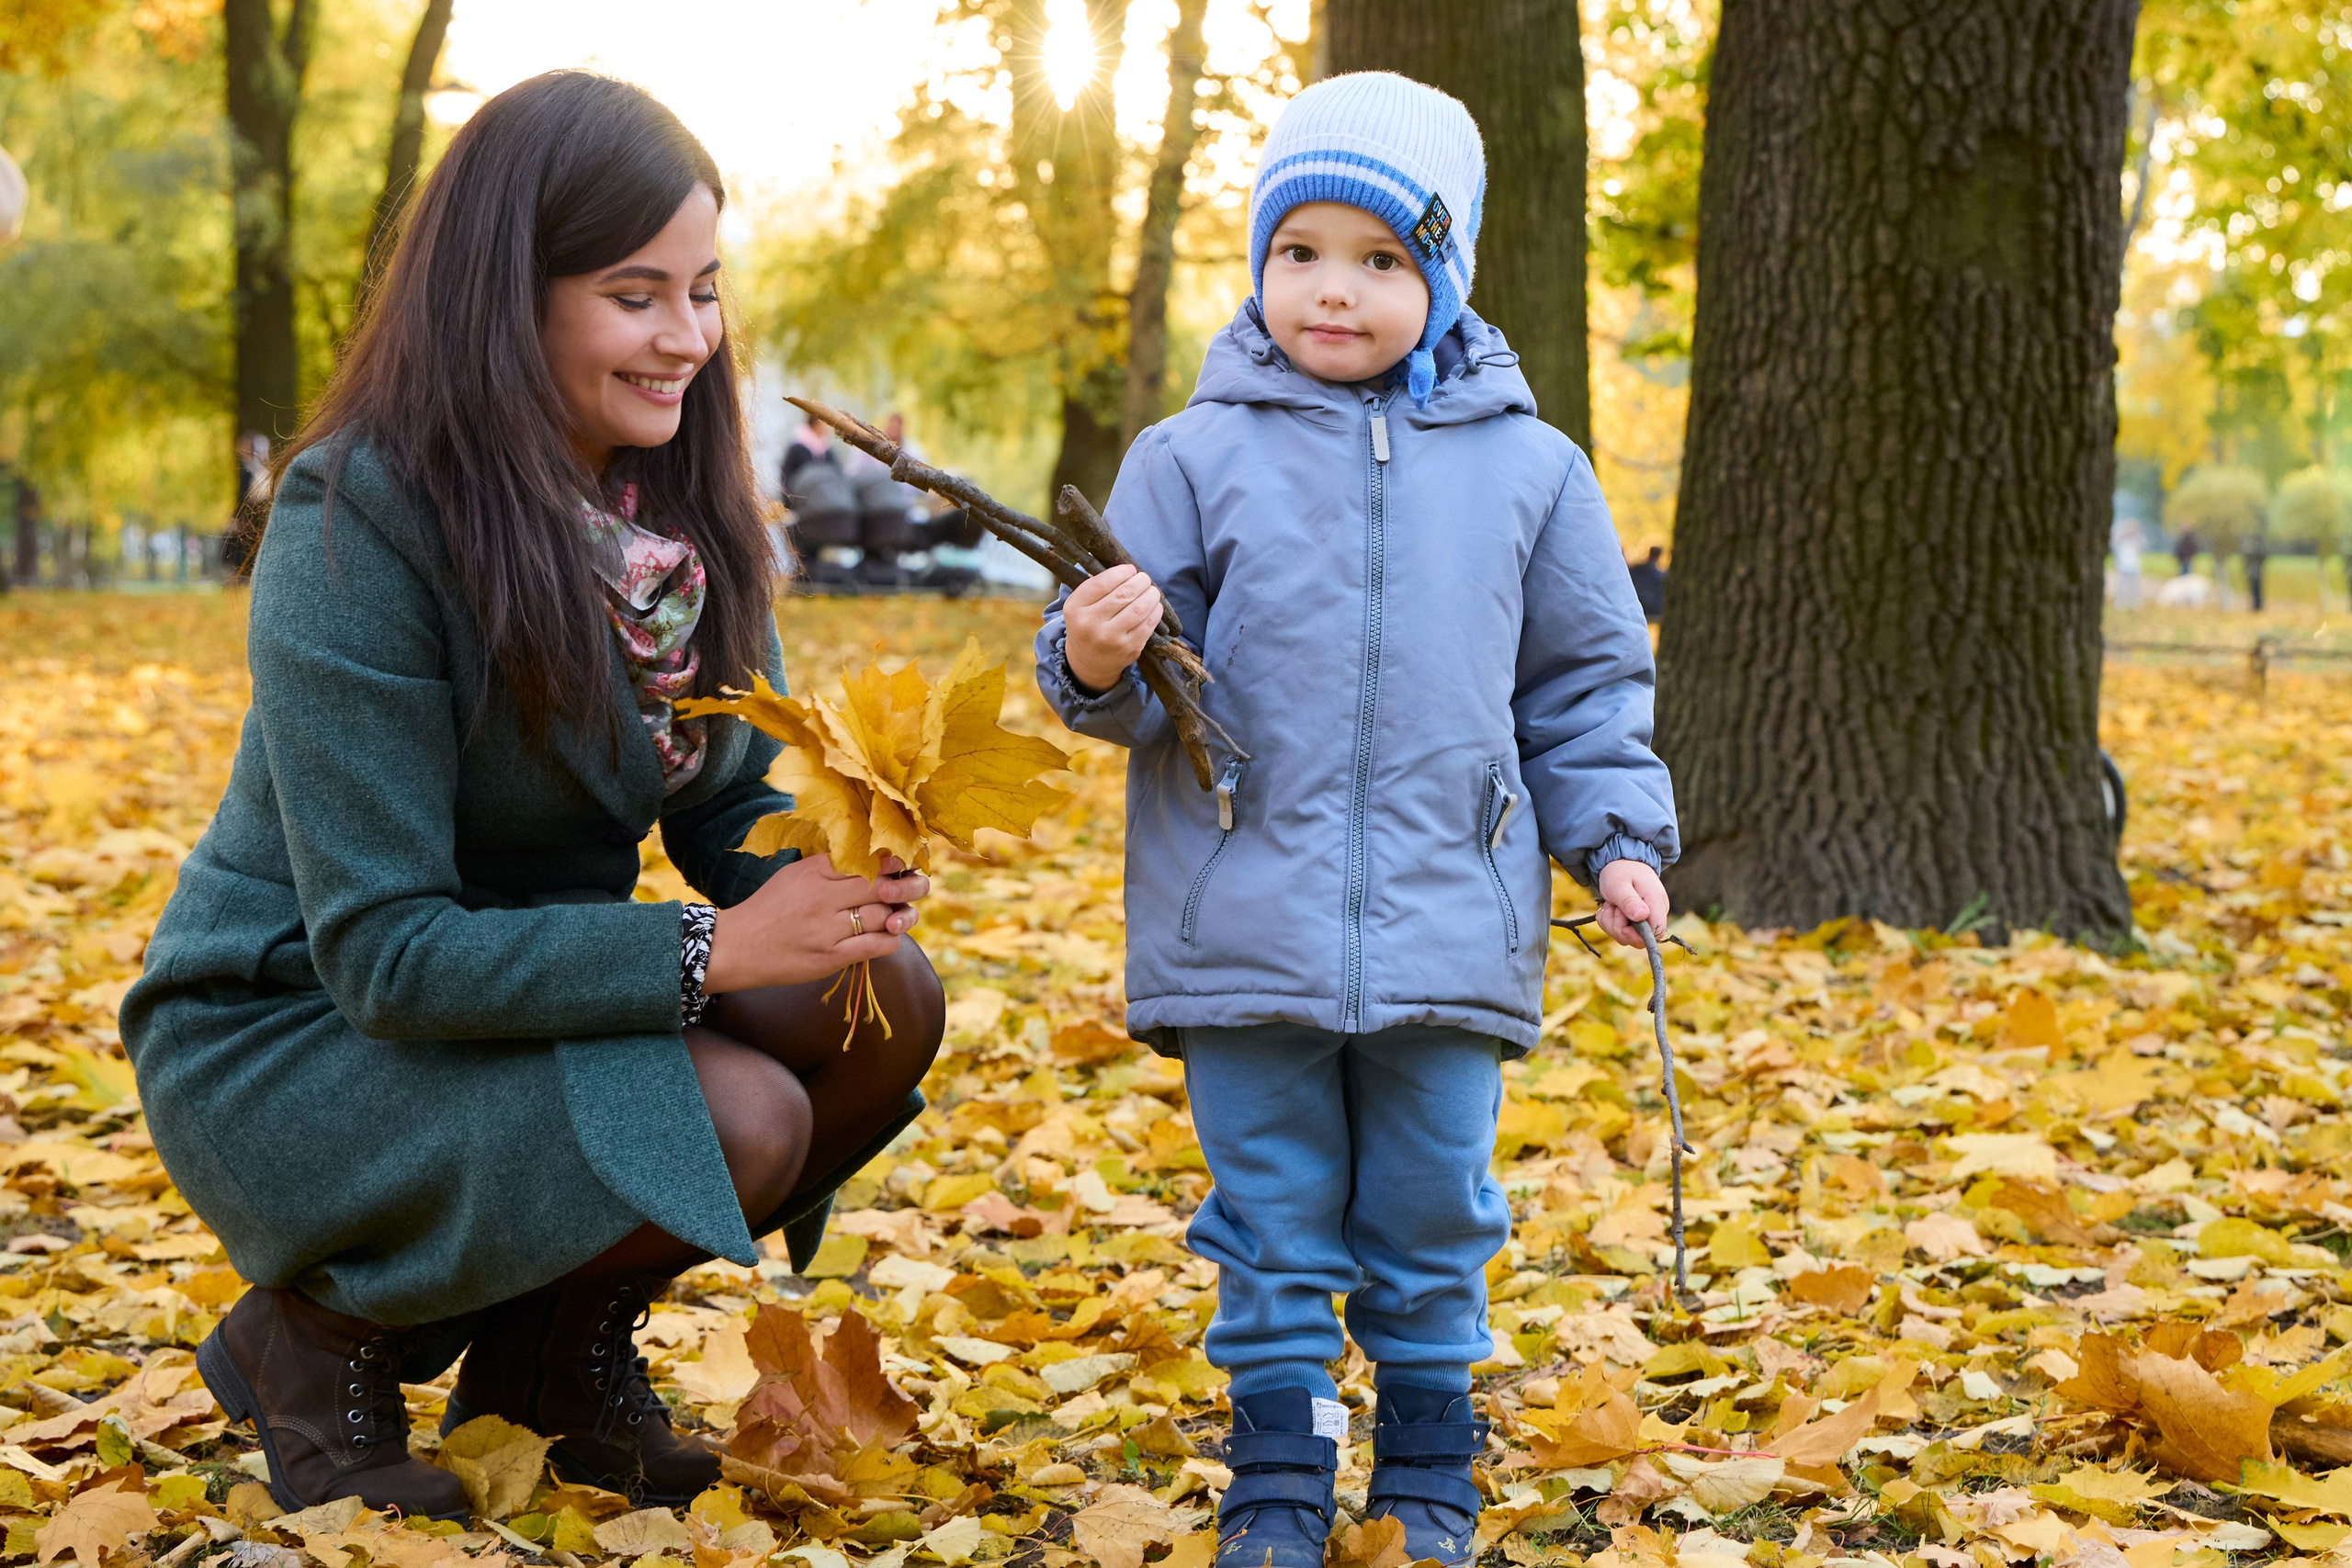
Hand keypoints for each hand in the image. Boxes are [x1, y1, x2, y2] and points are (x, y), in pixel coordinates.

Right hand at [702, 853, 928, 993]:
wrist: (735, 948)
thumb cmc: (767, 908)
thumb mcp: (792, 875)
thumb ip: (827, 864)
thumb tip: (869, 854)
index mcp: (813, 873)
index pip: (865, 860)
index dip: (893, 861)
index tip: (903, 862)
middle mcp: (822, 898)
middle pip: (881, 886)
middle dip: (907, 885)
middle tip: (918, 884)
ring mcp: (827, 930)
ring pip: (882, 916)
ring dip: (901, 914)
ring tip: (903, 913)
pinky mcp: (829, 958)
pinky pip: (875, 946)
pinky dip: (892, 939)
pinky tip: (892, 934)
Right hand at [1063, 563, 1162, 692]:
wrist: (1088, 663)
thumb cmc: (1087, 625)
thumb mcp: (1079, 606)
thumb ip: (1096, 586)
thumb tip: (1124, 568)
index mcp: (1075, 608)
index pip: (1102, 583)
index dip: (1121, 572)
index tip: (1130, 569)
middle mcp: (1090, 624)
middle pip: (1124, 594)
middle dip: (1140, 581)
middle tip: (1144, 579)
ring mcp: (1110, 639)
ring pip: (1139, 608)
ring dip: (1151, 595)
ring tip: (1152, 591)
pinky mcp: (1128, 649)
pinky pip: (1148, 625)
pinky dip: (1155, 611)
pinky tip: (1155, 606)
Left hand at [1594, 858, 1670, 948]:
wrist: (1620, 863)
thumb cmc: (1621, 871)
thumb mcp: (1620, 884)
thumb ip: (1629, 901)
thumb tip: (1641, 916)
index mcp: (1656, 903)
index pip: (1657, 932)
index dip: (1640, 936)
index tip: (1624, 928)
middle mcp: (1654, 914)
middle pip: (1640, 939)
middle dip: (1619, 928)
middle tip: (1613, 907)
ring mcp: (1644, 919)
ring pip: (1626, 938)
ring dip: (1611, 923)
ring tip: (1611, 904)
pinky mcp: (1634, 922)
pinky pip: (1618, 932)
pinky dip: (1609, 922)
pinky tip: (1610, 907)